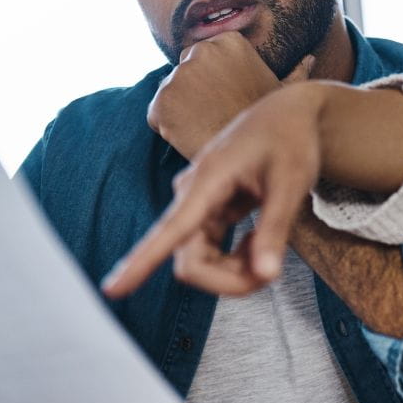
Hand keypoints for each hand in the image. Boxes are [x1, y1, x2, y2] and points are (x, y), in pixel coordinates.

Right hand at [104, 81, 326, 297]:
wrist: (288, 113)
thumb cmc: (290, 139)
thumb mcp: (291, 182)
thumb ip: (275, 230)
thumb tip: (267, 276)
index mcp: (208, 180)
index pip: (170, 231)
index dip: (140, 263)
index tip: (112, 289)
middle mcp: (192, 193)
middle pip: (190, 263)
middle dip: (229, 280)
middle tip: (271, 272)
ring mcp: (197, 203)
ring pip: (200, 261)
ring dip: (235, 270)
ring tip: (271, 249)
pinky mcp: (207, 210)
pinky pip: (210, 251)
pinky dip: (237, 259)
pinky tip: (259, 239)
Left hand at [149, 31, 313, 159]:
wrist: (253, 154)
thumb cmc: (270, 122)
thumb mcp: (284, 92)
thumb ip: (294, 72)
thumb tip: (310, 59)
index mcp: (228, 41)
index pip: (204, 56)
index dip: (212, 81)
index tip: (225, 98)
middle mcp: (200, 51)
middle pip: (183, 71)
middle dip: (192, 91)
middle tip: (213, 114)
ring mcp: (178, 75)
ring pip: (170, 94)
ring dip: (179, 109)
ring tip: (205, 127)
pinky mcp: (162, 102)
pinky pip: (157, 115)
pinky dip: (167, 127)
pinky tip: (192, 135)